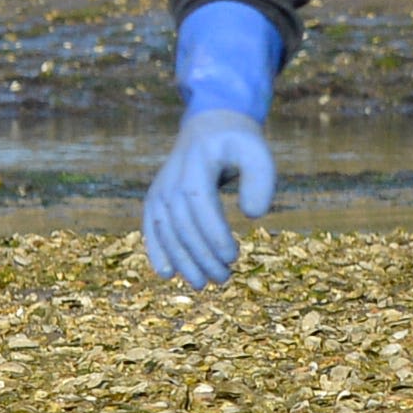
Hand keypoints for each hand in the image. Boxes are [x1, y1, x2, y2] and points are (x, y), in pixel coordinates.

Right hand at [144, 106, 273, 289]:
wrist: (208, 128)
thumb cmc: (238, 143)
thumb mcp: (257, 151)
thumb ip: (261, 179)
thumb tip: (254, 215)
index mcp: (196, 165)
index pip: (200, 203)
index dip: (213, 233)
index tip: (233, 256)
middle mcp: (171, 179)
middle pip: (182, 223)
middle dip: (201, 255)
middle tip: (224, 278)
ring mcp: (159, 190)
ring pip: (166, 231)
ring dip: (183, 261)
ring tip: (203, 284)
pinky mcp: (155, 200)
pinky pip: (151, 229)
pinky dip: (157, 251)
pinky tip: (167, 274)